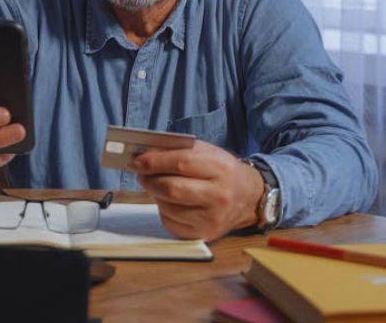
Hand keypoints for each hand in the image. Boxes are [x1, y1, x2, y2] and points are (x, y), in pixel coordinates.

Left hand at [130, 141, 263, 240]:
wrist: (248, 198)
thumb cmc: (223, 171)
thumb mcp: (207, 153)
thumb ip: (177, 151)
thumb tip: (144, 155)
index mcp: (221, 169)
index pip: (180, 163)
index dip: (154, 162)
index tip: (137, 160)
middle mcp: (219, 196)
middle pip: (172, 189)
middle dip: (150, 180)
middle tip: (142, 174)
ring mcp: (212, 219)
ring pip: (168, 207)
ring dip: (155, 195)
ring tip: (157, 186)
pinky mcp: (204, 235)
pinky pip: (171, 223)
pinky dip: (164, 211)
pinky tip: (170, 203)